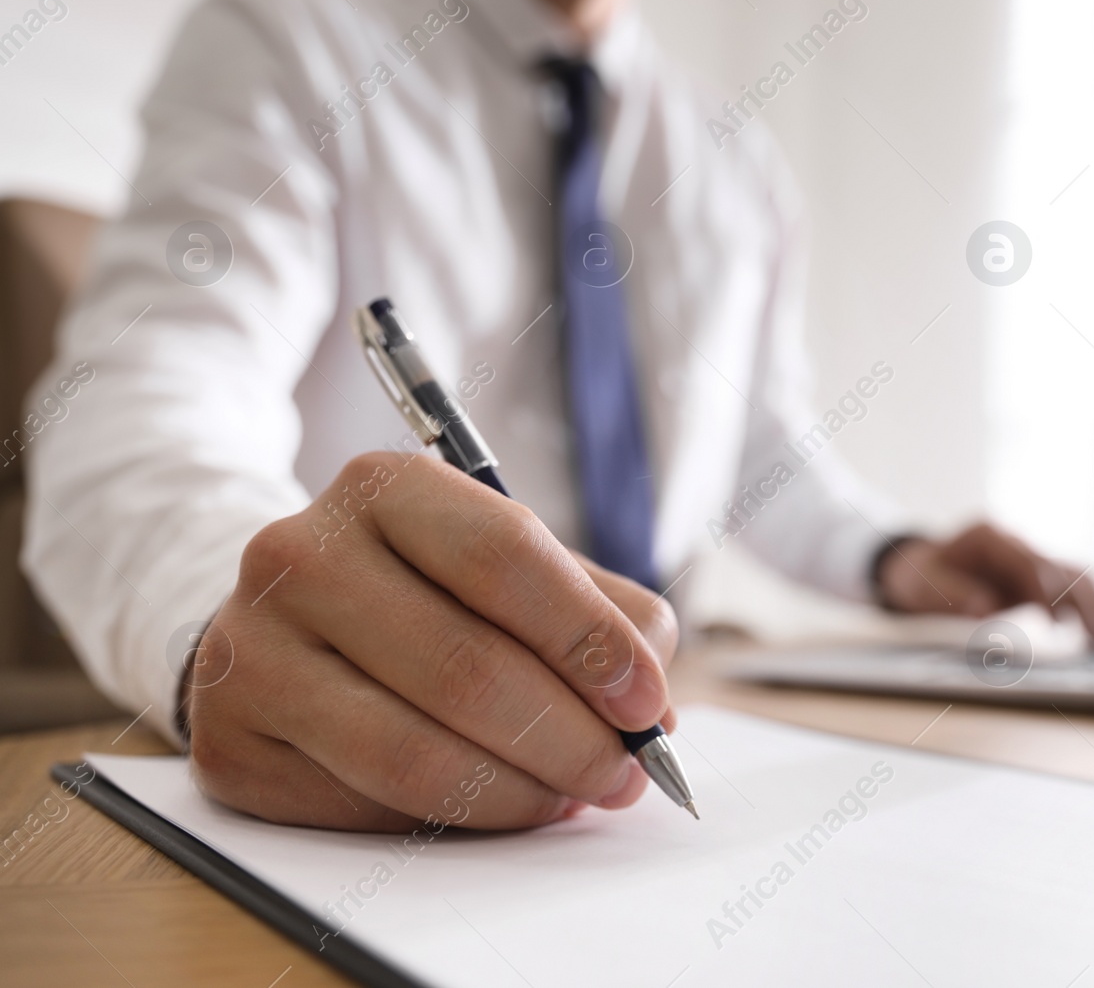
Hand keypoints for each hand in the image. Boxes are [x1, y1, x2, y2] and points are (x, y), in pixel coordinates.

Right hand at [185, 451, 677, 830]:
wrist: (290, 627)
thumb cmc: (430, 594)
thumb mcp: (517, 570)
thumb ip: (602, 615)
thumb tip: (650, 704)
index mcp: (386, 488)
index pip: (503, 555)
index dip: (587, 637)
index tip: (645, 701)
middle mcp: (302, 555)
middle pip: (465, 667)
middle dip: (569, 737)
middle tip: (623, 773)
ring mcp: (251, 649)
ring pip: (411, 751)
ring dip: (519, 792)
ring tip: (571, 796)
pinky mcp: (229, 741)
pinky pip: (362, 805)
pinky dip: (451, 820)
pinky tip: (493, 805)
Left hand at [876, 523, 1093, 645]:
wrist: (922, 568)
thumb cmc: (921, 577)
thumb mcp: (923, 586)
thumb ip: (952, 594)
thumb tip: (984, 609)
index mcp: (989, 538)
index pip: (1026, 562)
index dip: (1044, 590)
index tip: (1056, 621)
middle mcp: (1016, 544)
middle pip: (1059, 567)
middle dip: (1080, 601)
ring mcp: (1030, 558)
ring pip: (1075, 575)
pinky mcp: (1039, 577)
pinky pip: (1072, 587)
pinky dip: (1091, 606)